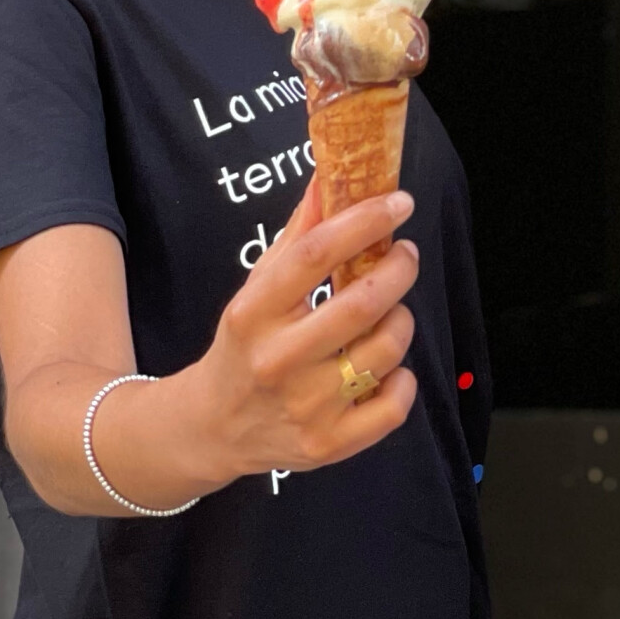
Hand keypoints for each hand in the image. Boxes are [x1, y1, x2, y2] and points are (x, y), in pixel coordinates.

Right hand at [178, 177, 421, 481]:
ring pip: (386, 350)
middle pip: (362, 303)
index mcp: (253, 312)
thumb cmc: (245, 344)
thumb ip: (299, 233)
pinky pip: (393, 405)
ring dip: (402, 320)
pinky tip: (388, 368)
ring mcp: (304, 407)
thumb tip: (330, 173)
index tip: (399, 202)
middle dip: (400, 268)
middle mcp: (277, 359)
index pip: (316, 253)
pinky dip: (404, 381)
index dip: (364, 220)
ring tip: (391, 312)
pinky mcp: (328, 444)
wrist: (213, 428)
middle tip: (406, 255)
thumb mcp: (257, 286)